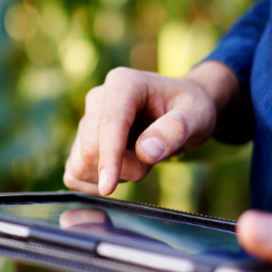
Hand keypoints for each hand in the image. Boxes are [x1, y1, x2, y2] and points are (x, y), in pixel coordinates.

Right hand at [63, 61, 240, 194]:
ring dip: (113, 175)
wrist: (181, 110)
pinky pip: (75, 174)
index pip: (108, 124)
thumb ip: (174, 130)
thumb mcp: (196, 115)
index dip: (108, 157)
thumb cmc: (189, 109)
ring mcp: (86, 120)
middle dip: (124, 168)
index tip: (108, 187)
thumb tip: (146, 152)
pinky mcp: (81, 141)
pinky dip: (96, 182)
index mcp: (123, 84)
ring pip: (80, 164)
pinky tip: (121, 170)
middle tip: (153, 158)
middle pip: (91, 149)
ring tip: (139, 159)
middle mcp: (97, 98)